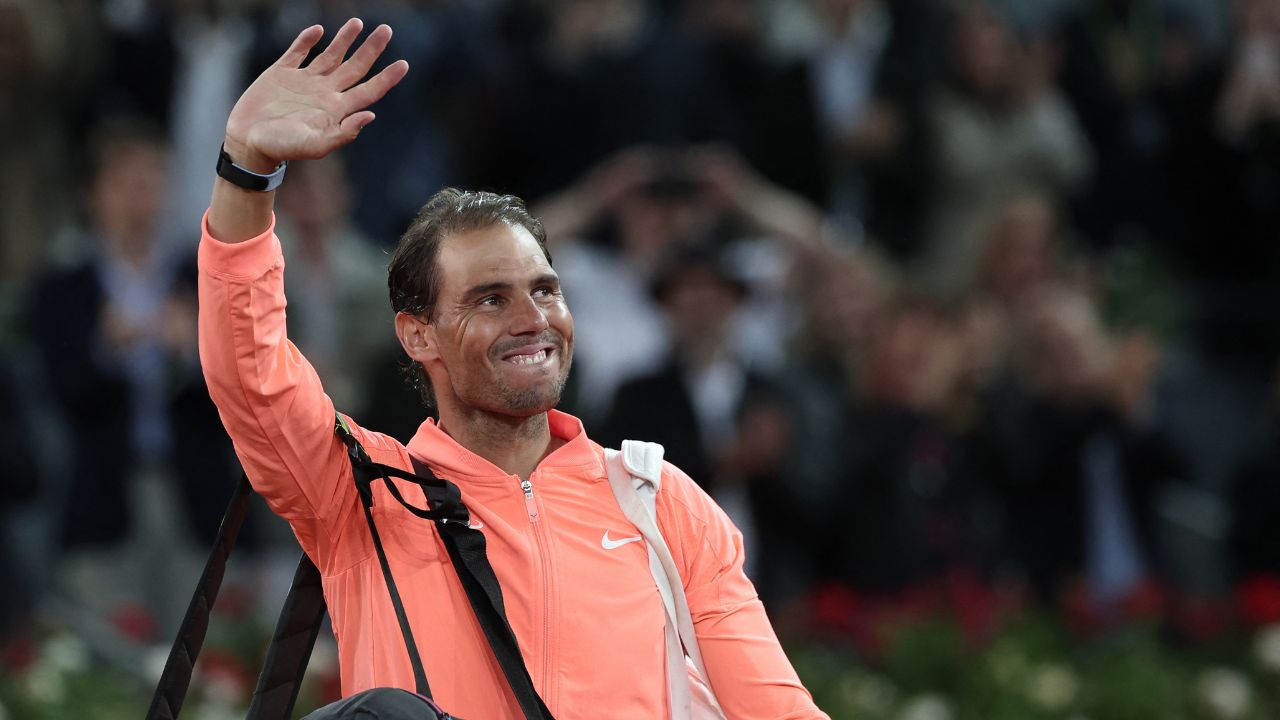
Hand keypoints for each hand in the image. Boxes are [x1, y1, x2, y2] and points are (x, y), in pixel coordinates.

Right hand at [223, 19, 408, 170]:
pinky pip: (298, 51)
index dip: (387, 78)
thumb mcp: (315, 146)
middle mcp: (324, 93)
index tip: (404, 64)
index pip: (369, 90)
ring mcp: (304, 81)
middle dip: (372, 49)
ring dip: (345, 39)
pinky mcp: (282, 73)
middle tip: (387, 30)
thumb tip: (370, 115)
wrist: (249, 143)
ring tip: (359, 23)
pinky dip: (307, 40)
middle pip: (355, 67)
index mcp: (336, 110)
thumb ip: (344, 133)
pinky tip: (318, 30)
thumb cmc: (283, 148)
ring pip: (331, 55)